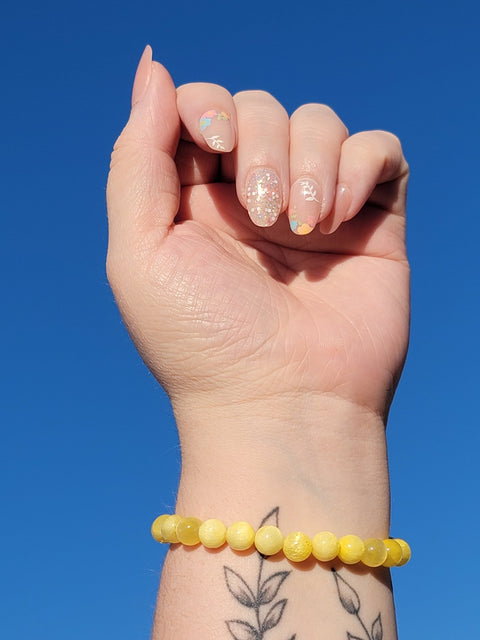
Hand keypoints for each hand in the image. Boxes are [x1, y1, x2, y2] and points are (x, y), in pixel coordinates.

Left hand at [107, 48, 408, 430]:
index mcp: (196, 202)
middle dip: (263, 145)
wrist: (283, 407)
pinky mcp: (370, 221)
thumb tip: (154, 68)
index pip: (201, 111)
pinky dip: (359, 167)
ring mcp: (314, 207)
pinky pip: (378, 149)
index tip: (216, 147)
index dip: (208, 108)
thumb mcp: (141, 251)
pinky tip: (336, 221)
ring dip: (310, 163)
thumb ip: (137, 157)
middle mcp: (254, 199)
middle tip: (264, 216)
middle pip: (261, 109)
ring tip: (303, 229)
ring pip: (320, 123)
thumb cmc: (204, 341)